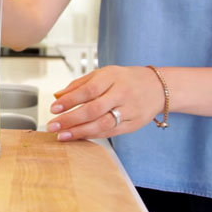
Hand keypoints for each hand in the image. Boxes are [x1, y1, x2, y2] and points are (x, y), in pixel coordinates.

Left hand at [45, 66, 163, 140]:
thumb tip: (58, 96)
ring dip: (79, 132)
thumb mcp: (103, 74)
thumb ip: (80, 84)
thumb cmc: (126, 79)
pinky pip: (110, 132)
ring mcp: (129, 110)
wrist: (158, 87)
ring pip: (102, 124)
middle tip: (53, 125)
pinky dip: (92, 135)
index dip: (69, 100)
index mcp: (113, 77)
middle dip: (70, 119)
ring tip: (62, 135)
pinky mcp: (133, 125)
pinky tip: (78, 136)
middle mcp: (122, 93)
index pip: (88, 90)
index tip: (54, 108)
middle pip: (94, 109)